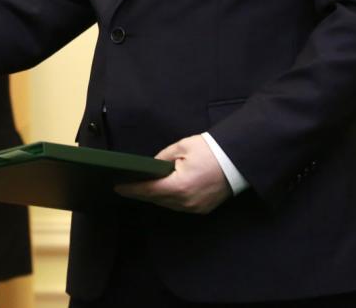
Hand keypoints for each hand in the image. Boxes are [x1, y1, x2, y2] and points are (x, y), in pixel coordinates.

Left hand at [114, 134, 231, 213]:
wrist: (238, 160)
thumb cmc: (210, 150)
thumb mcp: (181, 148)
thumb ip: (161, 159)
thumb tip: (151, 168)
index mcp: (179, 186)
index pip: (149, 190)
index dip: (132, 189)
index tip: (118, 187)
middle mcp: (186, 201)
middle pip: (157, 199)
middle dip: (142, 193)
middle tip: (127, 186)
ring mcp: (195, 207)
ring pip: (168, 204)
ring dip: (155, 197)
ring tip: (142, 188)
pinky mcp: (203, 209)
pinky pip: (179, 206)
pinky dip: (169, 199)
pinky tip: (162, 191)